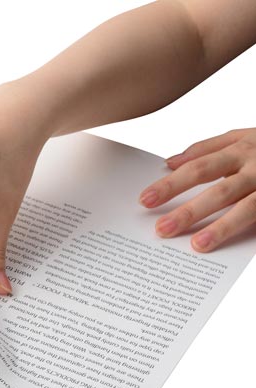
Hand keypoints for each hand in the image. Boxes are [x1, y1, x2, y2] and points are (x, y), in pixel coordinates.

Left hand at [139, 128, 255, 251]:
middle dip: (188, 211)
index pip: (197, 168)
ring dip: (221, 227)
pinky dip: (254, 233)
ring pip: (248, 208)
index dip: (171, 185)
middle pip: (217, 189)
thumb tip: (169, 161)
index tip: (145, 200)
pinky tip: (235, 249)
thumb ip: (206, 148)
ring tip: (198, 245)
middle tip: (161, 230)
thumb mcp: (243, 137)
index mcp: (241, 149)